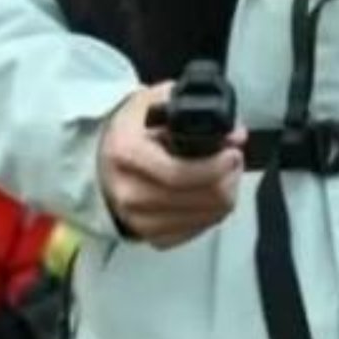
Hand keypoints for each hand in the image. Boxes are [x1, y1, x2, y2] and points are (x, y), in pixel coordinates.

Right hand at [98, 83, 243, 246]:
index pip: (178, 173)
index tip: (232, 153)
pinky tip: (209, 194)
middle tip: (233, 161)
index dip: (214, 167)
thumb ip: (196, 109)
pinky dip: (210, 213)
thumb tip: (235, 134)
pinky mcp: (149, 236)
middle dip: (227, 178)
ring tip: (224, 175)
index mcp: (126, 153)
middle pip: (198, 198)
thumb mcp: (155, 102)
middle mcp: (128, 191)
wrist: (102, 158)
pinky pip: (196, 232)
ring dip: (224, 195)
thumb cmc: (132, 129)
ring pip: (204, 218)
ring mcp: (137, 219)